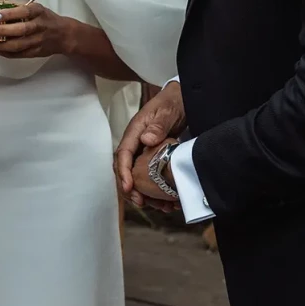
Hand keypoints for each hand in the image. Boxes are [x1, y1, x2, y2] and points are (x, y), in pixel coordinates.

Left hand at [0, 1, 69, 59]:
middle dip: (2, 31)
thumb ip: (15, 3)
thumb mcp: (33, 5)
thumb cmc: (44, 17)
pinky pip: (18, 55)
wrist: (63, 35)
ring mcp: (38, 41)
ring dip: (0, 45)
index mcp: (38, 11)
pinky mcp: (35, 53)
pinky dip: (5, 53)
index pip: (24, 11)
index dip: (8, 14)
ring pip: (18, 45)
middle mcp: (39, 26)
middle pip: (21, 30)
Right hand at [115, 81, 185, 204]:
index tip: (128, 187)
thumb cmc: (172, 103)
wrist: (181, 99)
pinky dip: (153, 188)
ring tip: (154, 206)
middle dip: (130, 187)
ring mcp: (144, 150)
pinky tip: (163, 199)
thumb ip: (157, 126)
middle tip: (140, 202)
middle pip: (125, 168)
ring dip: (142, 191)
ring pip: (136, 174)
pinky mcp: (152, 157)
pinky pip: (148, 175)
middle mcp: (136, 142)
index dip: (123, 172)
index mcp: (135, 131)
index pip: (123, 154)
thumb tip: (146, 140)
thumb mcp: (167, 112)